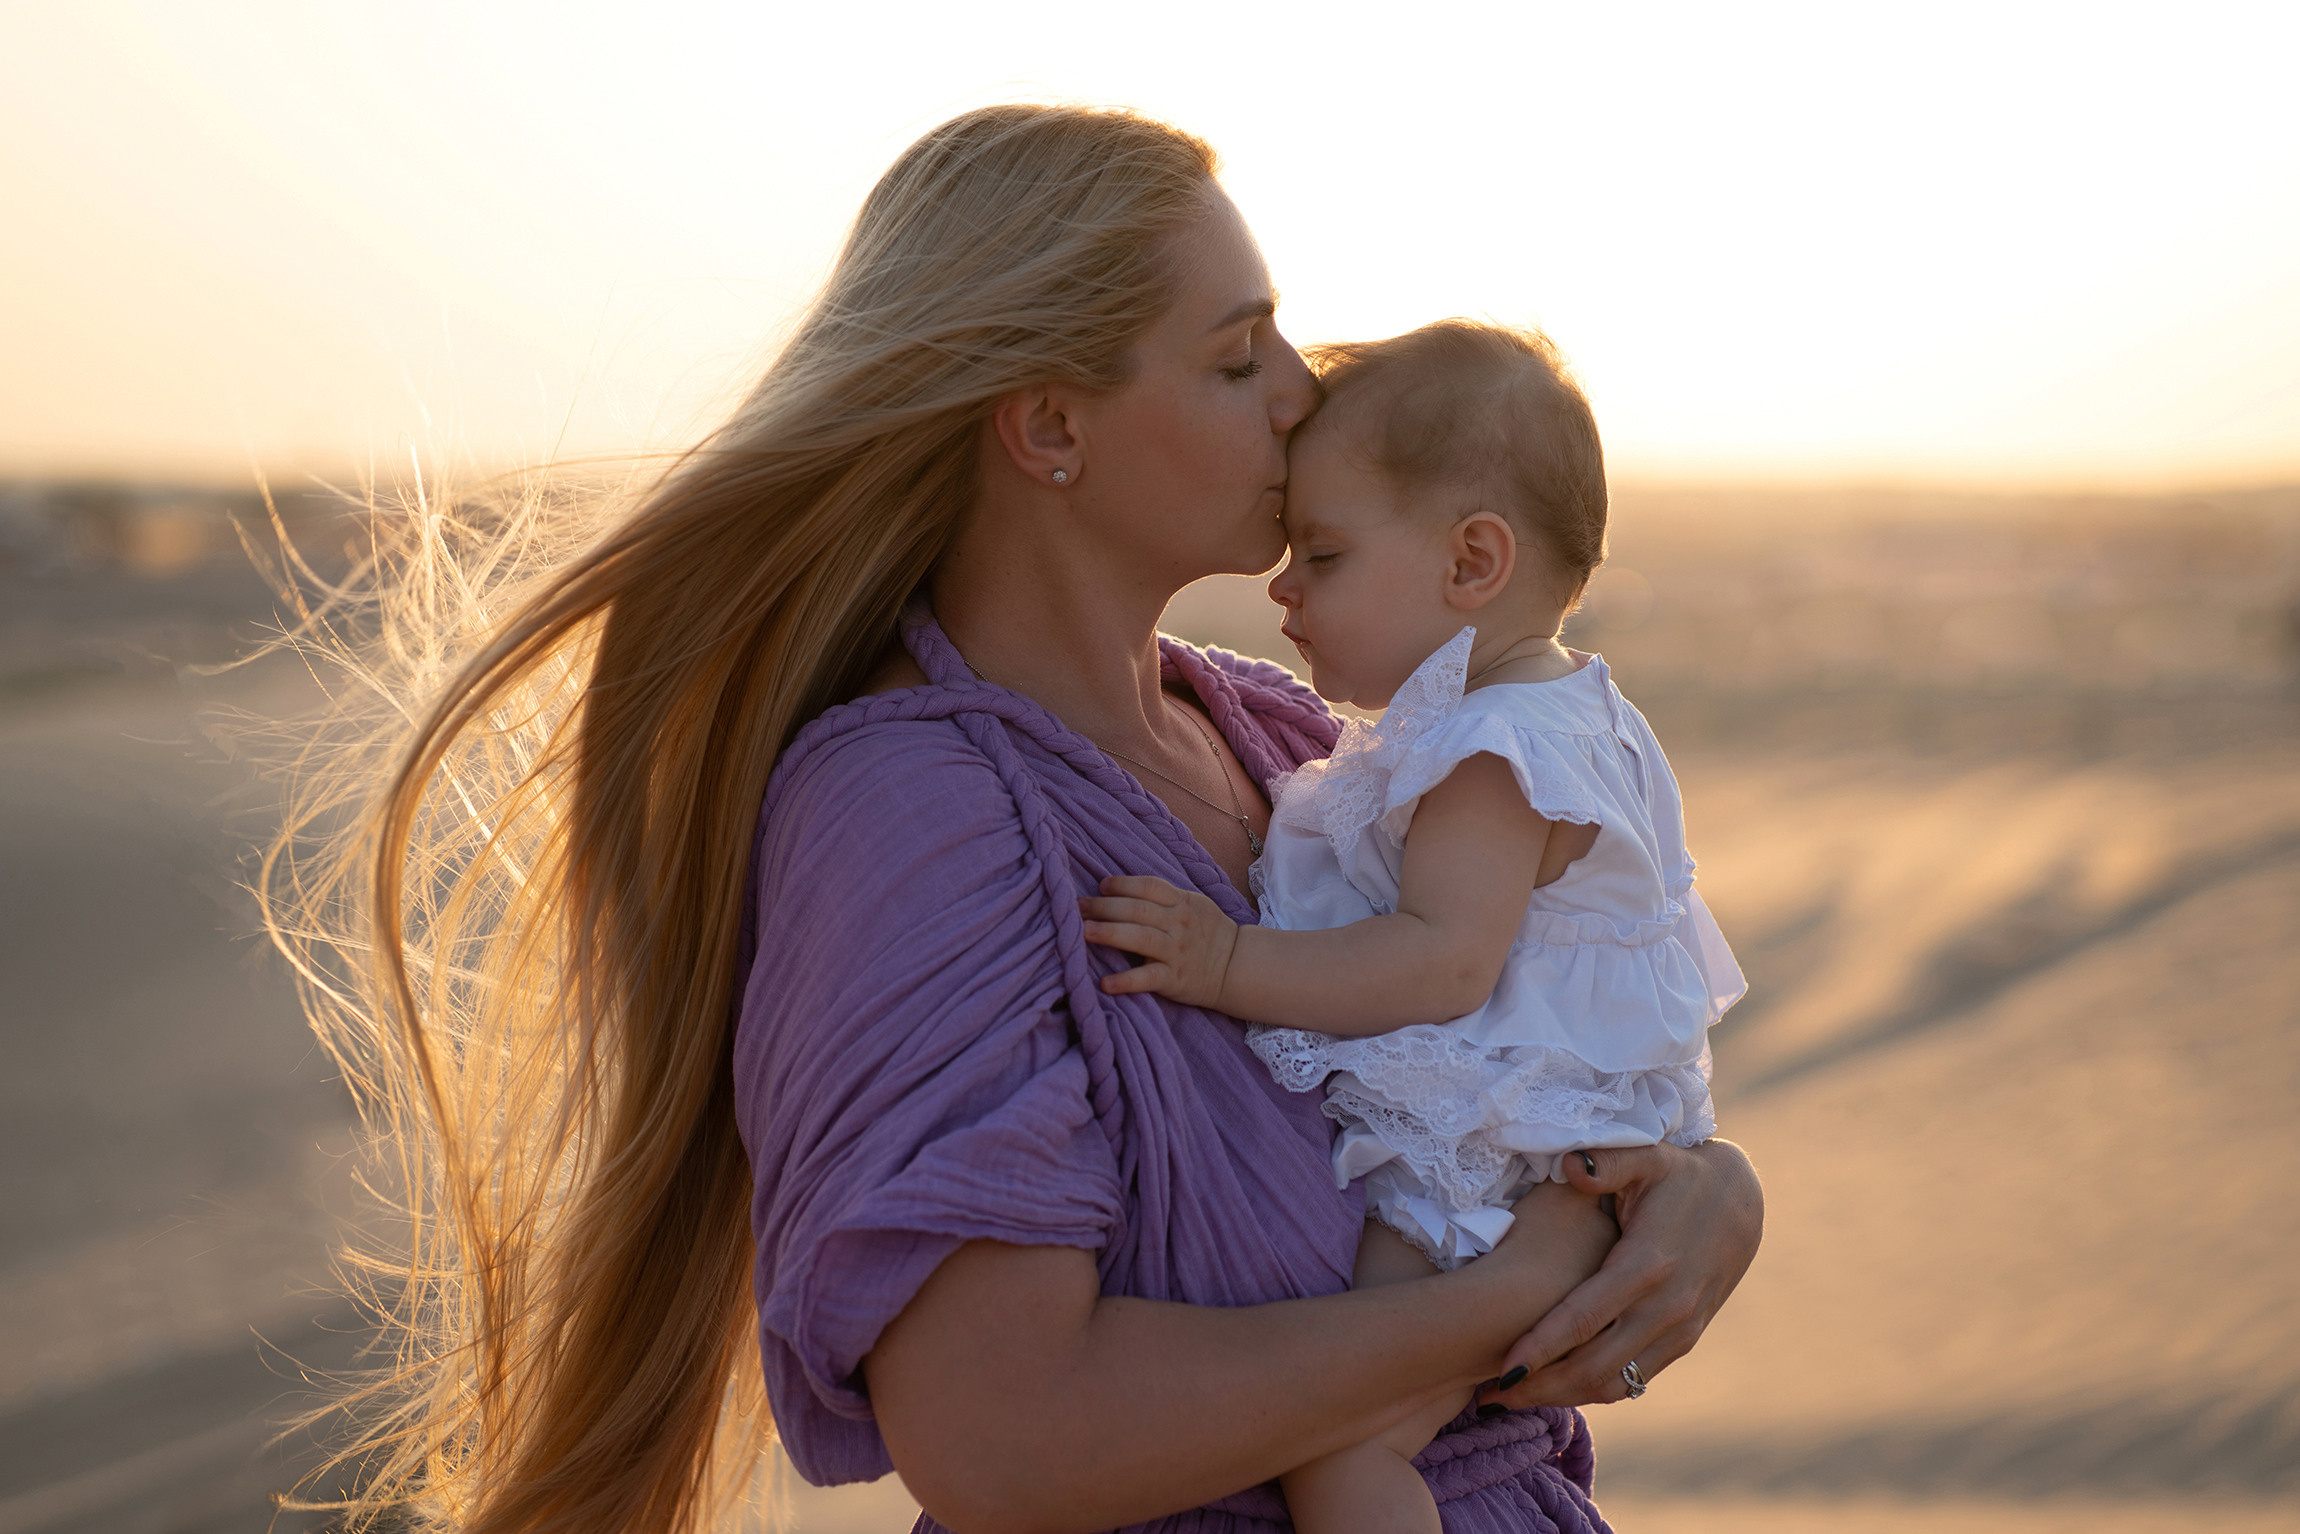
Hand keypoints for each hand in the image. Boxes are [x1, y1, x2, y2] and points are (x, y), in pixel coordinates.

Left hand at [1080, 875, 1238, 1007]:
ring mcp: (1176, 952)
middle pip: (1137, 910)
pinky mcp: (1174, 979)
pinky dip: (1126, 981)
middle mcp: (1178, 924)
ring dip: (1108, 933)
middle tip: (1077, 907)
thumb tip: (1120, 888)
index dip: (1122, 884)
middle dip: (1104, 907)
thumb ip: (1164, 897)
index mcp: (1182, 903)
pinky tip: (1105, 983)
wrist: (1236, 967)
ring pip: (1139, 938)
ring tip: (1083, 932)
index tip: (1100, 887)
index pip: (1148, 887)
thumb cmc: (1208, 932)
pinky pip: (1148, 978)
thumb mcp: (1193, 905)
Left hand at [1478, 1140, 1763, 1410]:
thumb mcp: (1648, 1155)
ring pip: (1616, 1383)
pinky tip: (1560, 1386)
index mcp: (1647, 1264)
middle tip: (1492, 1395)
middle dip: (1542, 1386)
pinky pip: (1637, 1379)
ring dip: (1566, 1397)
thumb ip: (1606, 1162)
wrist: (1740, 1201)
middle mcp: (1666, 1307)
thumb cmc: (1681, 1174)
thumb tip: (1568, 1166)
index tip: (1502, 1369)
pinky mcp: (1686, 1340)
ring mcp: (1680, 1330)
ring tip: (1517, 1397)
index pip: (1584, 1318)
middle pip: (1595, 1366)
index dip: (1541, 1347)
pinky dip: (1597, 1389)